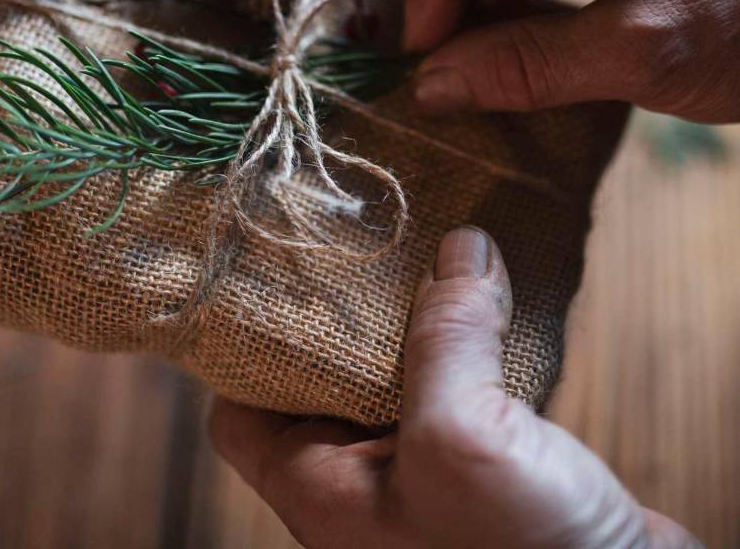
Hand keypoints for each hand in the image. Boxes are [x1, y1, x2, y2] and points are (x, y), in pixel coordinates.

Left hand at [209, 226, 697, 547]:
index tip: (278, 276)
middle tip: (370, 248)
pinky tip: (498, 310)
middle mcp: (363, 490)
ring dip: (423, 327)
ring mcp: (428, 483)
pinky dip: (474, 352)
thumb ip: (446, 339)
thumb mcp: (462, 435)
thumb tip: (459, 249)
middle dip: (350, 316)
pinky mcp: (489, 476)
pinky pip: (463, 397)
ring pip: (403, 384)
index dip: (248, 345)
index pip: (241, 411)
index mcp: (321, 491)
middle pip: (325, 384)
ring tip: (439, 259)